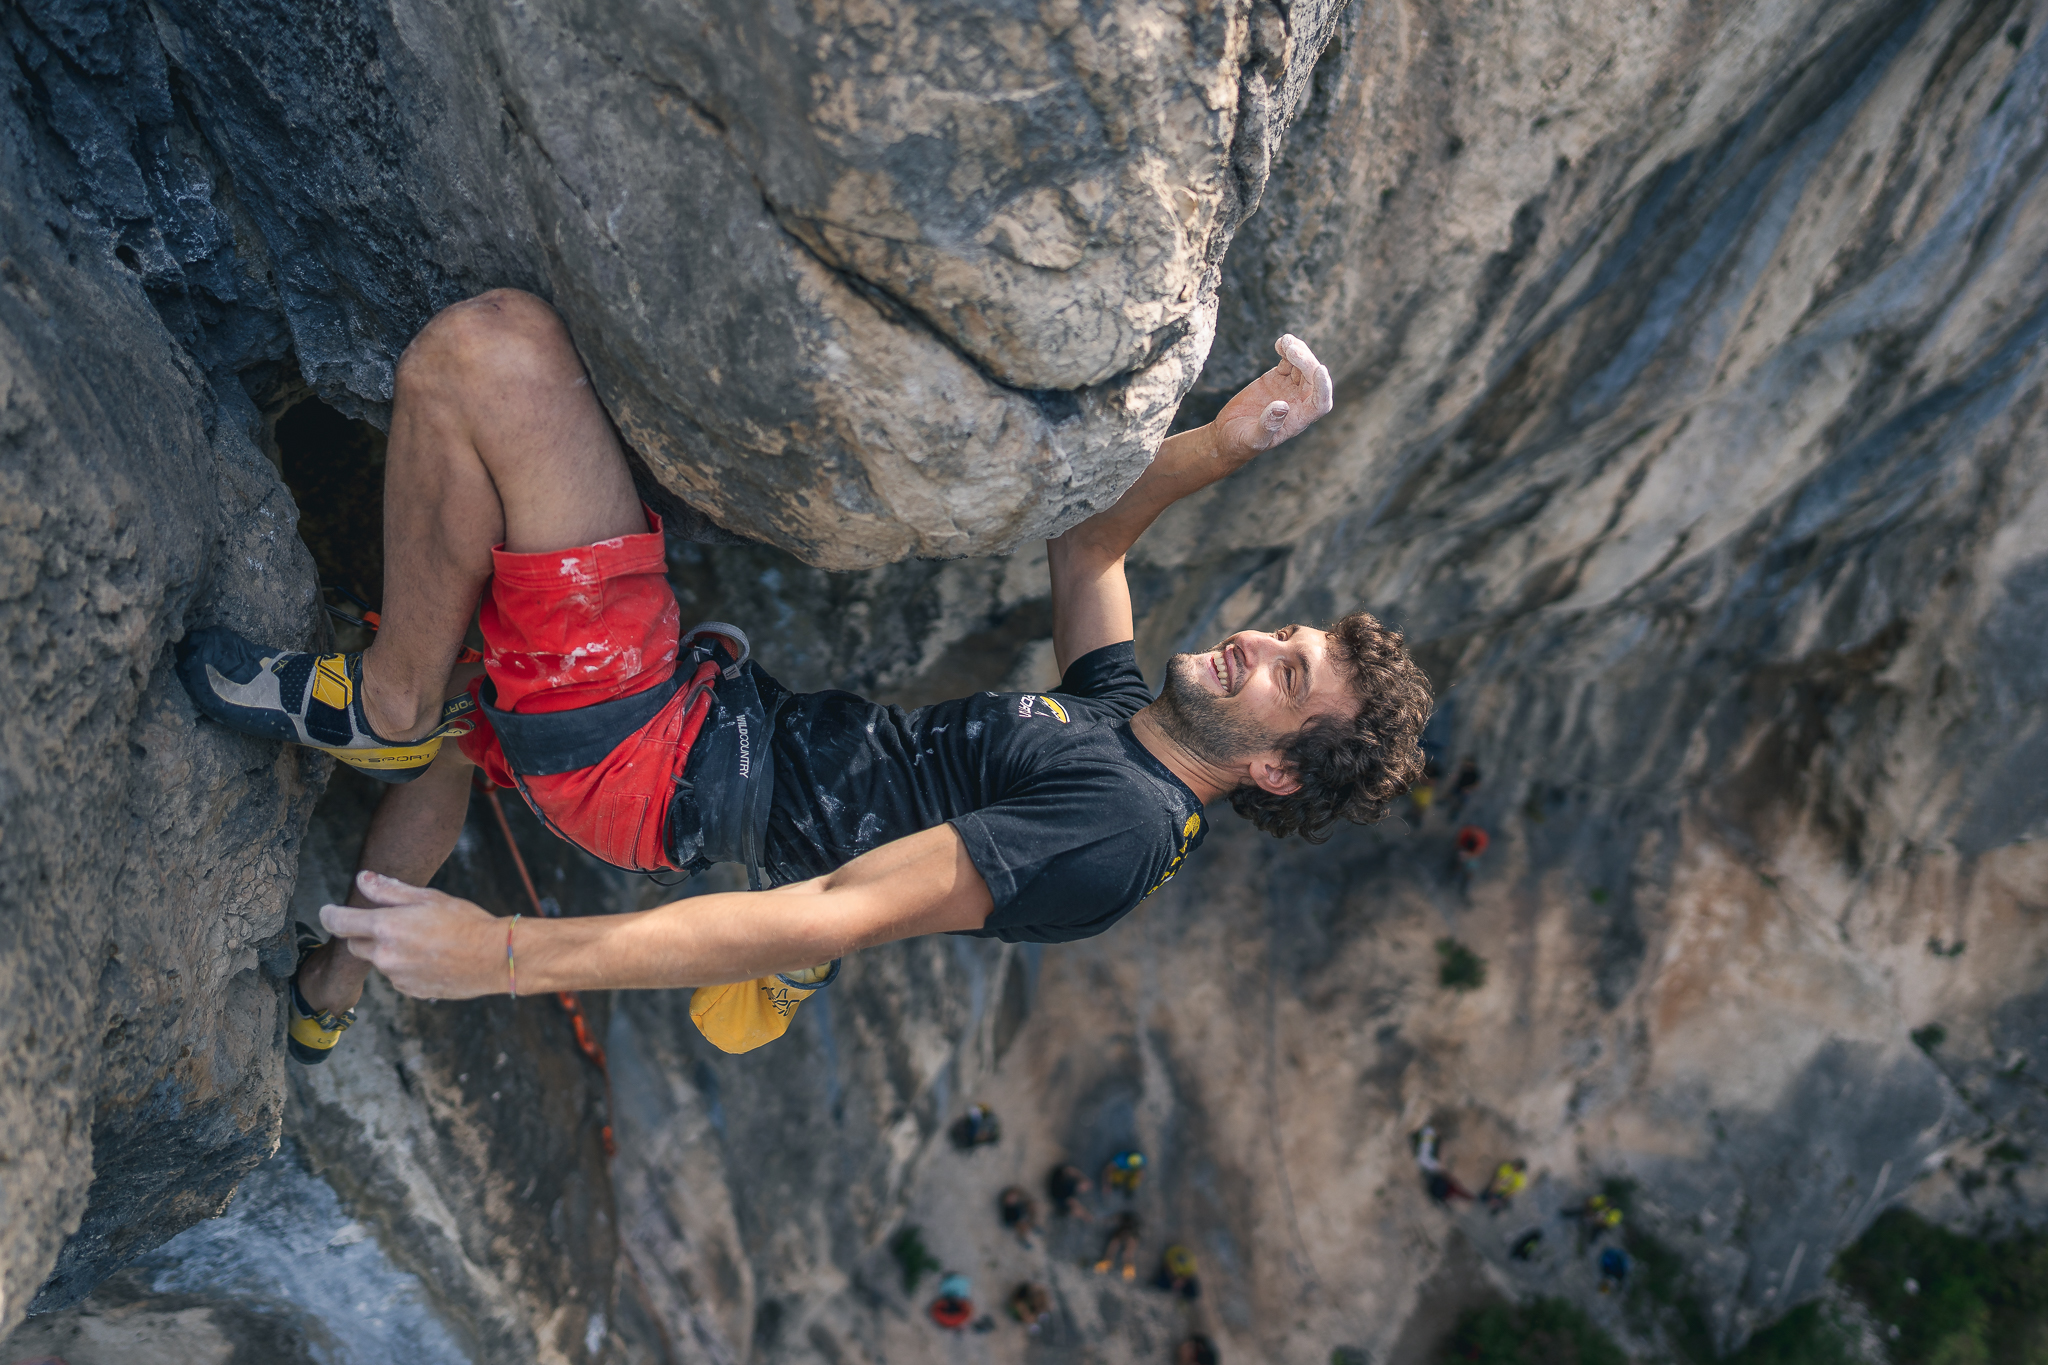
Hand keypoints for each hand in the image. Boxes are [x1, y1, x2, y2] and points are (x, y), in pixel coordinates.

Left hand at [320, 870, 502, 998]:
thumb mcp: (428, 897)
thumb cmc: (465, 922)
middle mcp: (386, 956)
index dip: (329, 915)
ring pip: (379, 961)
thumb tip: (362, 879)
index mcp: (386, 927)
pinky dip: (405, 967)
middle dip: (364, 933)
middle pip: (355, 945)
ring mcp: (397, 977)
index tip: (326, 912)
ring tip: (423, 941)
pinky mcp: (411, 992)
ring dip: (389, 951)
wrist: (495, 958)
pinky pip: (397, 977)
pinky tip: (430, 958)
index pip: (340, 922)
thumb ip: (389, 890)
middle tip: (391, 923)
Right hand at [1211, 334, 1333, 464]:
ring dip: (1298, 351)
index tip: (1320, 370)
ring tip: (1285, 342)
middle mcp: (1300, 402)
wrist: (1227, 433)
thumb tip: (1281, 406)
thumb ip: (1268, 426)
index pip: (1320, 403)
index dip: (1323, 387)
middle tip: (1291, 351)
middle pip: (1313, 379)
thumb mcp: (1253, 439)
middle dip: (1306, 363)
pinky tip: (1281, 343)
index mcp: (1300, 419)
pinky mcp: (1278, 377)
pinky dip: (1287, 350)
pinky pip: (1289, 360)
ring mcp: (1290, 388)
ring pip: (1303, 365)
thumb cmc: (1241, 443)